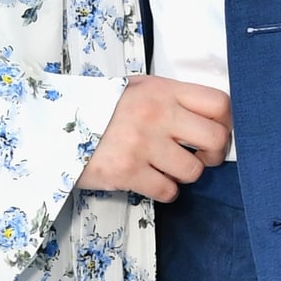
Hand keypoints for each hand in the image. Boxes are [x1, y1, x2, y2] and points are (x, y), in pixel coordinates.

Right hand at [79, 77, 230, 202]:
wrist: (53, 125)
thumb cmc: (100, 107)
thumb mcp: (137, 88)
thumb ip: (171, 98)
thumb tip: (208, 120)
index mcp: (163, 90)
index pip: (219, 104)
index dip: (227, 123)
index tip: (217, 133)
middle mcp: (157, 114)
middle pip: (216, 140)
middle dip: (214, 155)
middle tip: (202, 158)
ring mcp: (143, 144)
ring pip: (193, 171)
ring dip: (184, 175)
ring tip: (167, 168)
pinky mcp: (128, 172)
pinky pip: (168, 191)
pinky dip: (165, 191)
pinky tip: (151, 180)